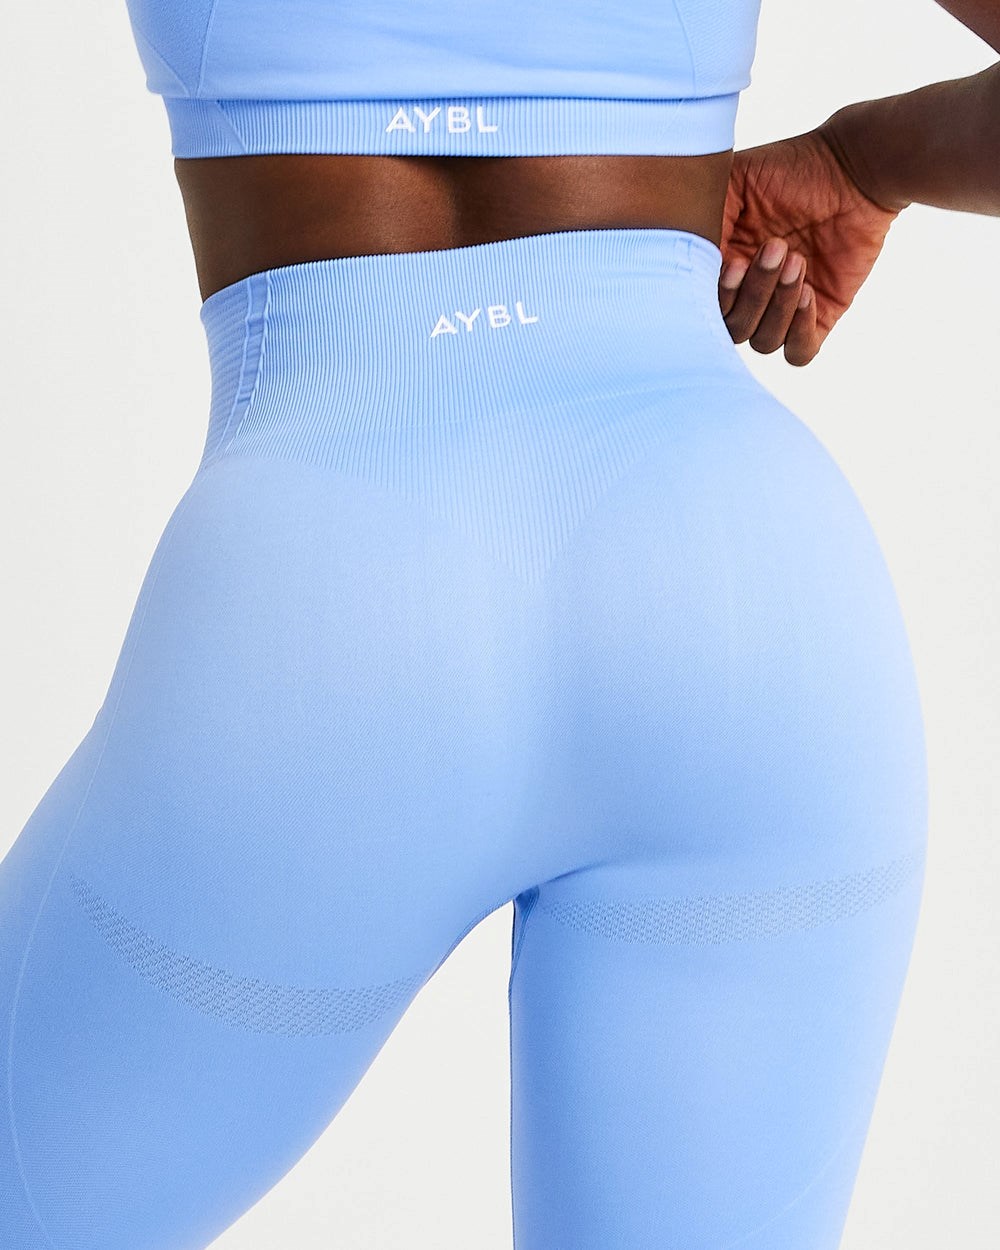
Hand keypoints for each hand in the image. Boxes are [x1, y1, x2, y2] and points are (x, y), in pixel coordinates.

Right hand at [718, 126, 904, 365]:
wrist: (853, 165)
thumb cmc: (789, 169)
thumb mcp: (732, 182)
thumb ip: (703, 222)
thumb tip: (691, 264)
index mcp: (721, 268)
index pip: (703, 310)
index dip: (717, 297)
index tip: (735, 263)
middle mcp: (748, 294)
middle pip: (733, 330)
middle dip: (752, 295)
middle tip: (775, 247)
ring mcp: (782, 308)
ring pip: (764, 342)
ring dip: (777, 306)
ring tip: (797, 260)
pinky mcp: (819, 316)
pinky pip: (799, 353)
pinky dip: (799, 330)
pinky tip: (809, 292)